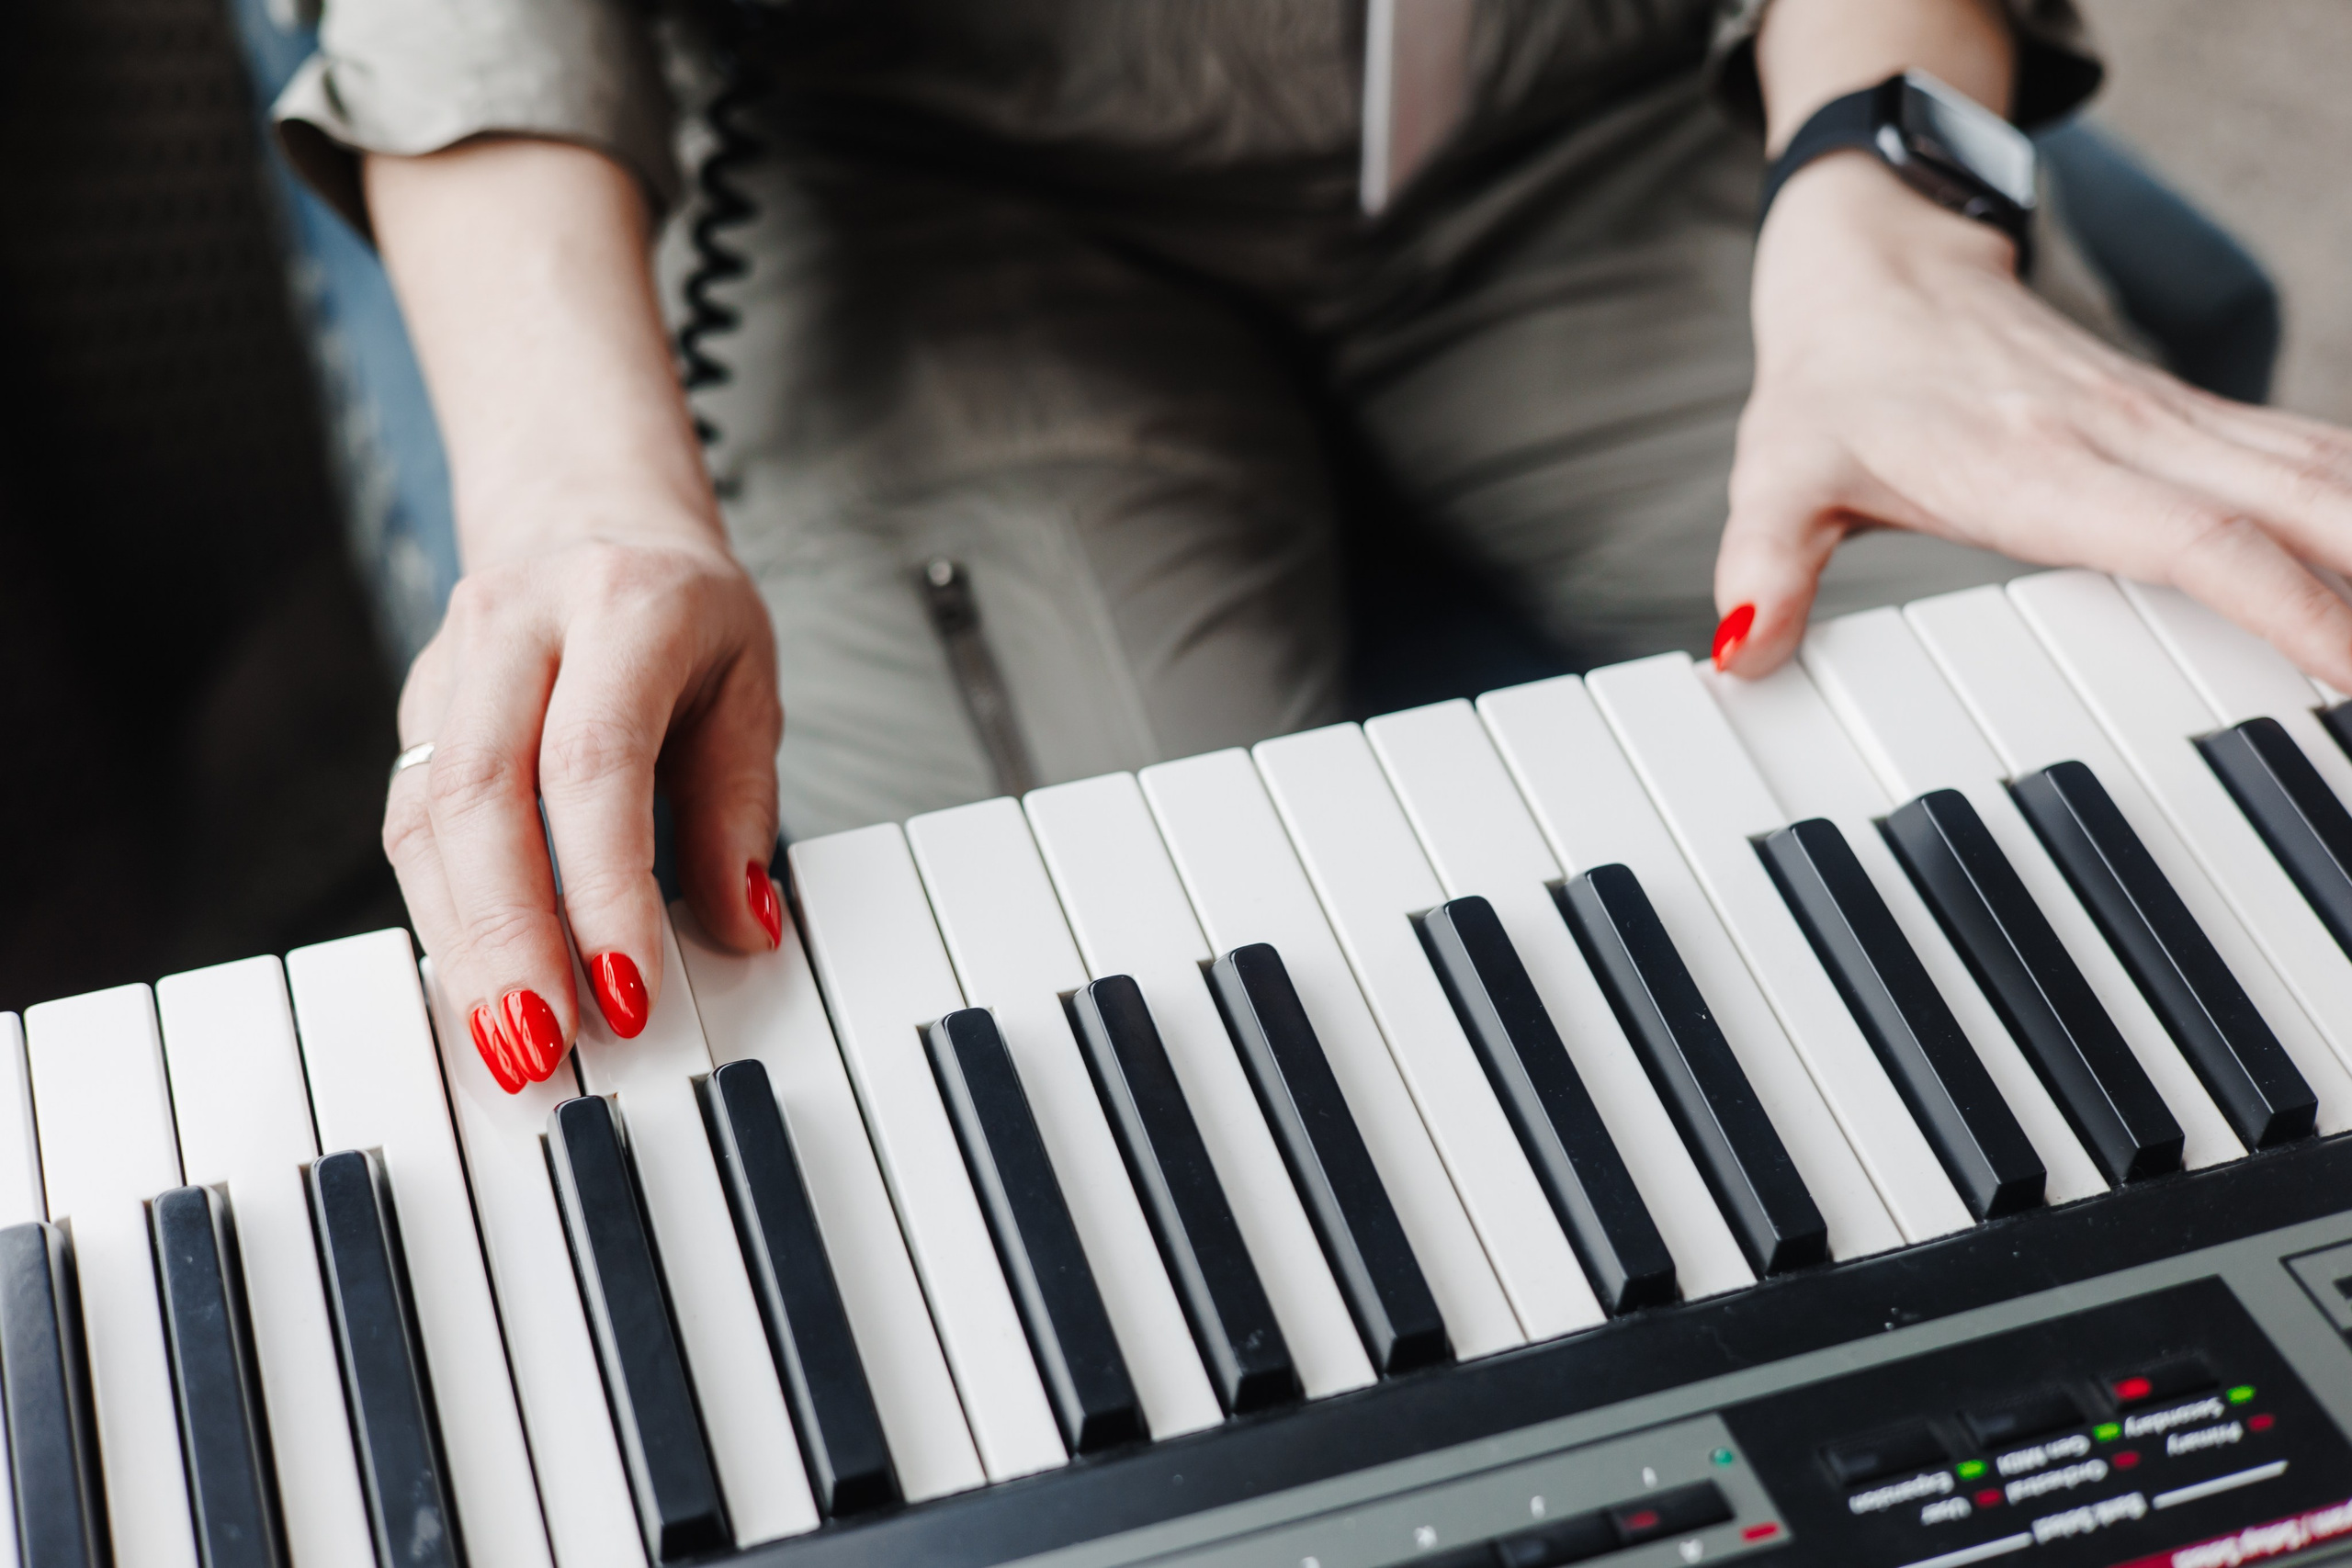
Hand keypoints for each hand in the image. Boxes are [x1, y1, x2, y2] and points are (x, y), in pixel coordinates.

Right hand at [384, 521, 782, 1091]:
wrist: (585, 509)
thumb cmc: (680, 608)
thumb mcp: (748, 683)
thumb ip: (741, 806)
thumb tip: (744, 927)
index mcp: (621, 605)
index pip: (594, 760)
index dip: (604, 885)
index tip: (630, 987)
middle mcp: (515, 625)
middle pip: (482, 792)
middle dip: (509, 934)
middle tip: (544, 1041)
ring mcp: (449, 665)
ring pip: (426, 816)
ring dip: (463, 942)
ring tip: (509, 1040)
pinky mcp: (414, 712)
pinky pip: (411, 824)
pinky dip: (443, 915)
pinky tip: (478, 984)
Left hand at [1712, 152, 2351, 688]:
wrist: (1876, 266)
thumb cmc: (1836, 379)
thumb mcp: (1777, 472)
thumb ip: (1764, 564)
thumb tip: (1741, 652)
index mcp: (2035, 462)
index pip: (2189, 536)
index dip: (2282, 601)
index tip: (2347, 668)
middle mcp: (2122, 436)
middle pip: (2293, 498)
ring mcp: (2163, 422)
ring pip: (2316, 468)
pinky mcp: (2180, 420)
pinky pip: (2299, 456)